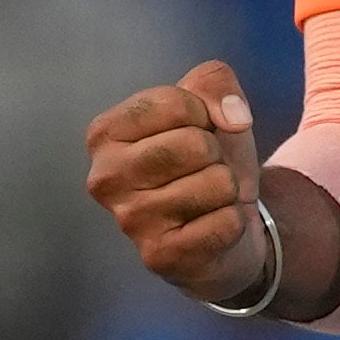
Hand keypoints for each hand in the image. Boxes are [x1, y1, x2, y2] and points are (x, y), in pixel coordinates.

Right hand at [85, 60, 301, 310]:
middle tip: (201, 172)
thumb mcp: (208, 107)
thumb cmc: (205, 162)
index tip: (194, 133)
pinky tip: (209, 226)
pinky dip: (232, 222)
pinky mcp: (159, 256)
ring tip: (206, 200)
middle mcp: (105, 178)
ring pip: (217, 182)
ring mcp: (129, 221)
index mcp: (105, 133)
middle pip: (196, 144)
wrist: (221, 230)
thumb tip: (234, 118)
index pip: (176, 103)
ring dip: (225, 189)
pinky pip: (227, 222)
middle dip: (216, 154)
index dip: (203, 115)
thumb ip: (215, 82)